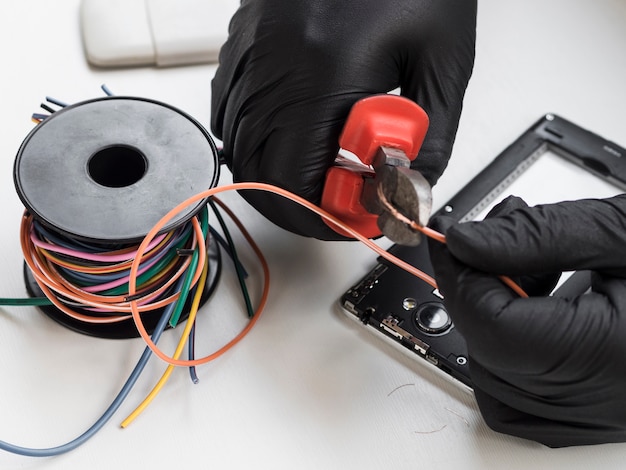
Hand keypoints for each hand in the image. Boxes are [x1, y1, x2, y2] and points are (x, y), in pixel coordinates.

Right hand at [211, 0, 475, 238]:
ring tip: (326, 171)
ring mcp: (251, 51)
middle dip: (299, 203)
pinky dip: (257, 139)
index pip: (295, 179)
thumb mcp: (443, 59)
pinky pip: (230, 109)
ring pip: (240, 145)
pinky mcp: (245, 41)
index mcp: (325, 70)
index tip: (351, 222)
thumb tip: (410, 187)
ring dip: (279, 174)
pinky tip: (292, 136)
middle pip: (259, 171)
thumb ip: (431, 136)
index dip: (320, 217)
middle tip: (340, 204)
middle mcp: (274, 64)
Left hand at [428, 195, 625, 446]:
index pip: (493, 327)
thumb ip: (537, 236)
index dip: (462, 277)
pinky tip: (542, 305)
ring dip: (495, 317)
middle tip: (500, 241)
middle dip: (479, 290)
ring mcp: (604, 412)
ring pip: (499, 378)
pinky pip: (524, 398)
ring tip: (534, 267)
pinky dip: (512, 351)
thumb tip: (466, 243)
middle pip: (491, 353)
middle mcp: (609, 398)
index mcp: (617, 355)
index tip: (457, 239)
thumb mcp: (623, 231)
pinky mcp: (602, 410)